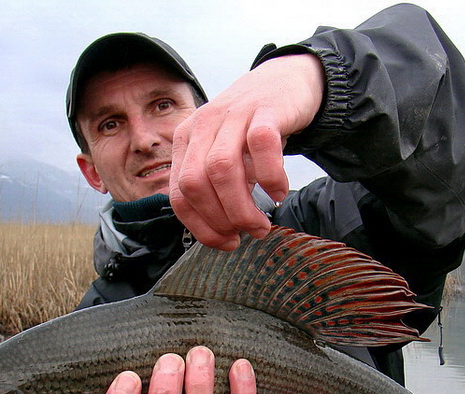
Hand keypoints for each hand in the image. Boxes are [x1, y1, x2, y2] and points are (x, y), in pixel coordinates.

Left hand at [169, 53, 324, 249]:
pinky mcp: (265, 109)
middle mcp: (204, 125)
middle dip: (219, 220)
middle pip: (196, 183)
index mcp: (187, 140)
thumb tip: (220, 232)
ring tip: (261, 225)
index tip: (226, 243)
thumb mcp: (223, 152)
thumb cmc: (253, 127)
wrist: (285, 79)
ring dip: (241, 208)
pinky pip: (261, 146)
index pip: (179, 195)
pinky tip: (279, 192)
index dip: (200, 227)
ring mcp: (234, 114)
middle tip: (245, 234)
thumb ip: (214, 185)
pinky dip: (270, 177)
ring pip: (222, 169)